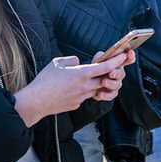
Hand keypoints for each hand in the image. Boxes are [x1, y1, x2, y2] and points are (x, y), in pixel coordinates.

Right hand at [13, 53, 129, 126]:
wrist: (36, 101)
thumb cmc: (44, 81)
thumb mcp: (57, 63)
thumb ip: (71, 60)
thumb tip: (78, 62)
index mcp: (81, 73)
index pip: (105, 67)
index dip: (116, 61)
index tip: (124, 56)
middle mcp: (85, 86)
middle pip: (104, 79)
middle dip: (109, 73)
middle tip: (110, 67)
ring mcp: (81, 97)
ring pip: (96, 89)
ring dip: (96, 83)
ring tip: (86, 77)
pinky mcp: (76, 105)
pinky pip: (85, 96)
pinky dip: (84, 91)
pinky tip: (72, 88)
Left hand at [90, 49, 135, 101]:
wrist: (90, 82)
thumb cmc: (96, 68)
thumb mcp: (98, 60)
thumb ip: (101, 56)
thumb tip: (103, 55)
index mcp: (118, 64)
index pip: (127, 60)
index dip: (130, 56)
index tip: (130, 52)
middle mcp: (119, 74)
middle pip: (122, 73)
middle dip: (117, 73)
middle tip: (111, 73)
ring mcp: (116, 84)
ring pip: (117, 85)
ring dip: (111, 84)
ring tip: (103, 82)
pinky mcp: (110, 94)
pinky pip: (111, 96)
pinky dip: (105, 95)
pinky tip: (99, 94)